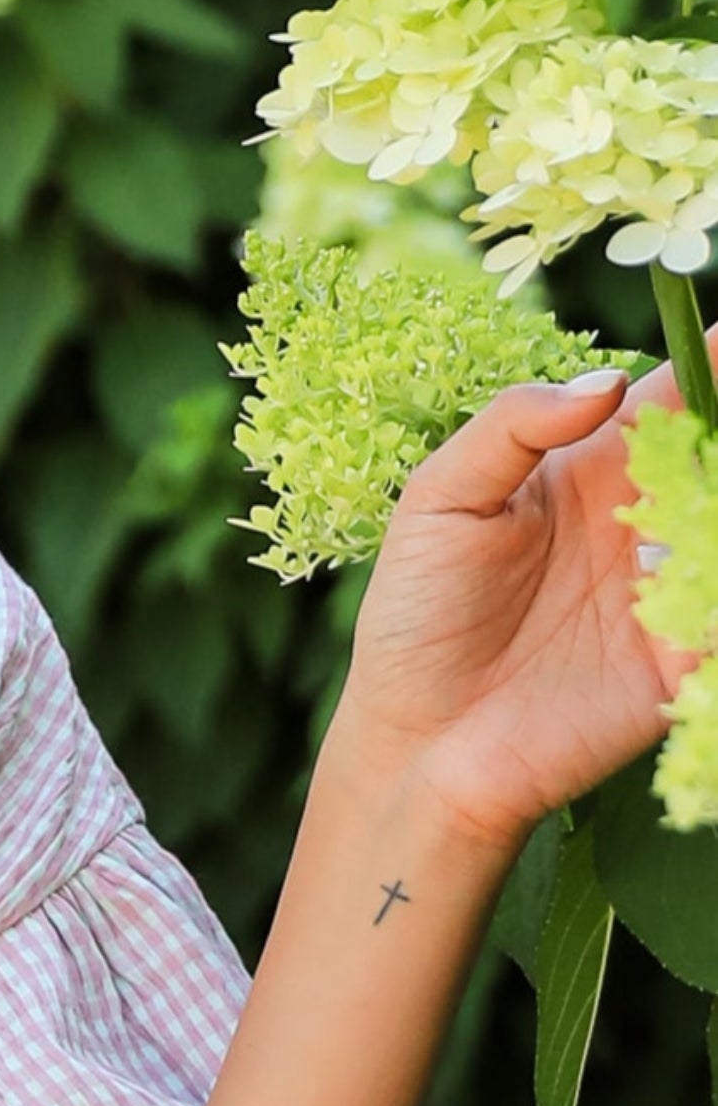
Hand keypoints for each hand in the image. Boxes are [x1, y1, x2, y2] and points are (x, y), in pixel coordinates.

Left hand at [330, 360, 696, 858]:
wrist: (417, 741)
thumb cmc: (416, 617)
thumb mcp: (440, 499)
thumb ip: (513, 426)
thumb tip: (608, 383)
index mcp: (593, 469)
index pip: (673, 398)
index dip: (713, 364)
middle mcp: (646, 522)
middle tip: (710, 444)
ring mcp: (672, 589)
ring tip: (672, 534)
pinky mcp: (685, 661)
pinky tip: (686, 578)